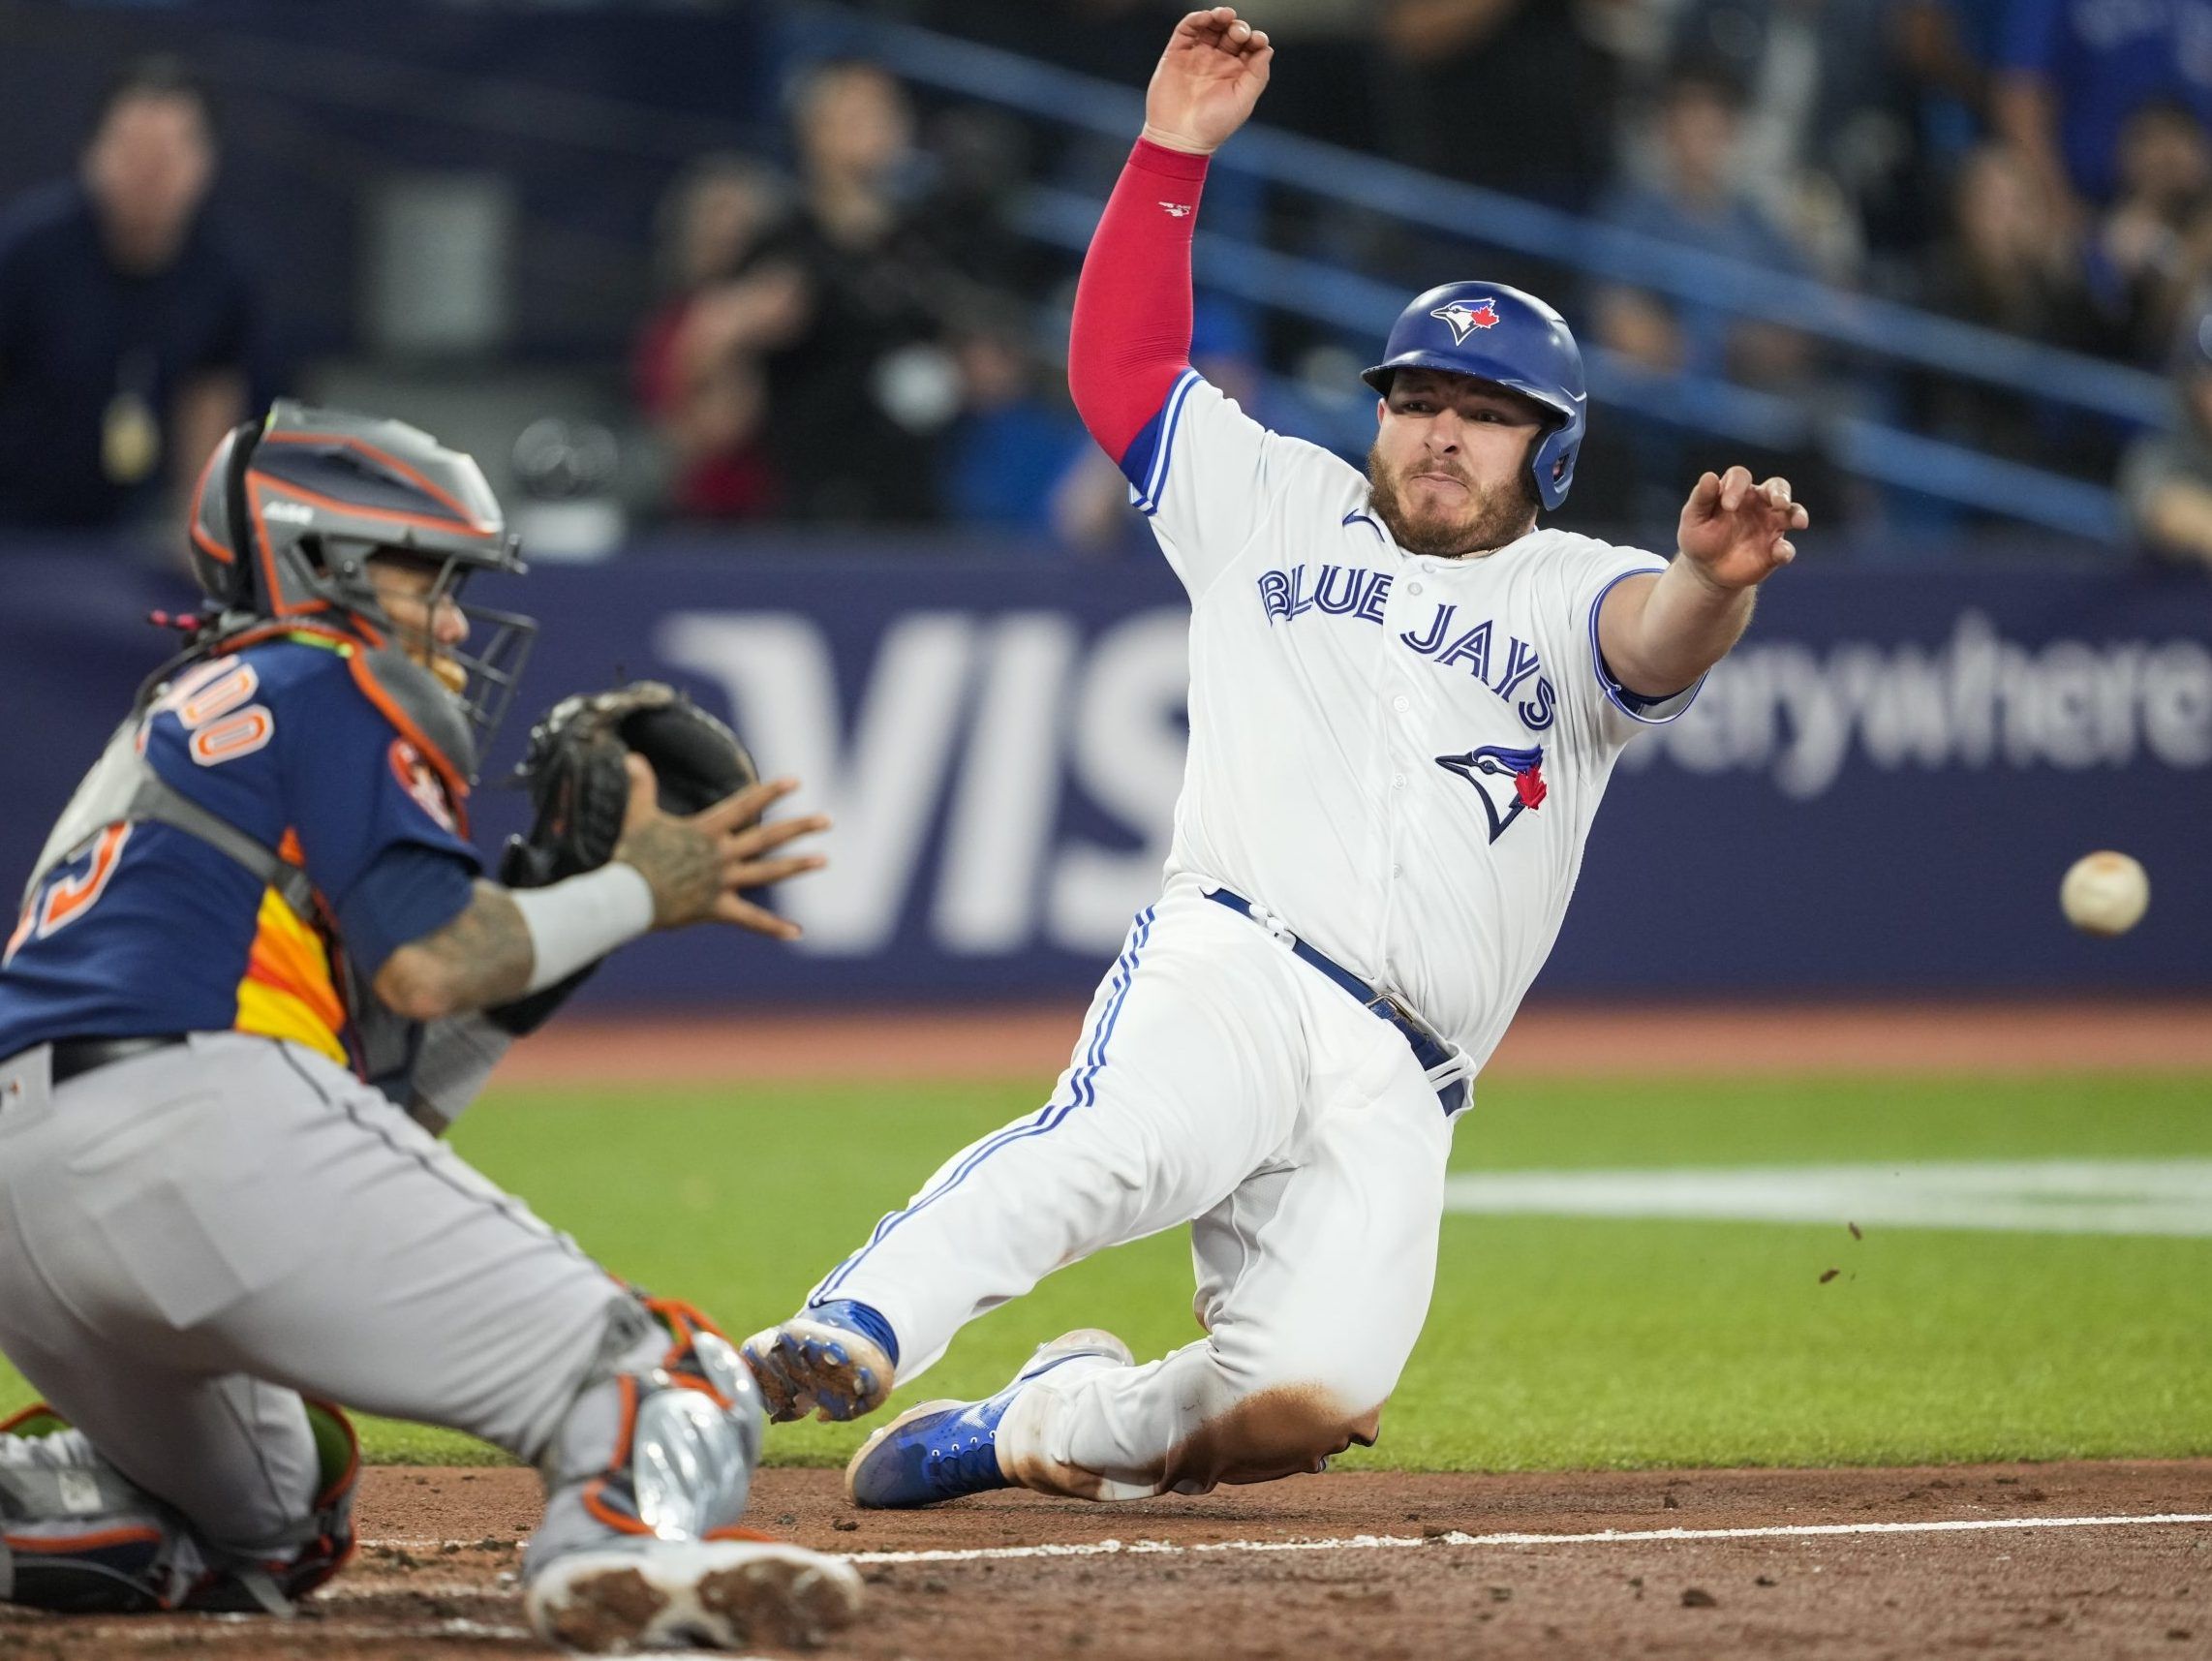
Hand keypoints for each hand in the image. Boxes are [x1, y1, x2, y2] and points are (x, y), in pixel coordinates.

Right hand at [612, 755, 828, 937]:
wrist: (623, 897)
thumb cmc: (629, 856)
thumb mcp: (636, 817)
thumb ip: (640, 786)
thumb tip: (630, 756)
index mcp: (706, 831)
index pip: (745, 805)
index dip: (771, 792)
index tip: (797, 781)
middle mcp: (721, 855)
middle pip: (768, 838)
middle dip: (800, 827)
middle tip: (829, 820)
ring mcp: (722, 882)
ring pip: (768, 873)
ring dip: (798, 866)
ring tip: (825, 860)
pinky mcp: (717, 909)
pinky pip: (751, 921)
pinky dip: (774, 928)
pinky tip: (797, 933)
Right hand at [1142, 7, 1272, 155]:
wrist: (1178, 138)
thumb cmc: (1213, 125)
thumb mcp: (1243, 102)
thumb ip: (1257, 75)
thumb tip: (1267, 48)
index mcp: (1236, 73)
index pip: (1250, 47)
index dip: (1255, 38)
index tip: (1257, 40)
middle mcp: (1217, 61)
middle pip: (1231, 33)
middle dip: (1238, 28)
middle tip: (1239, 33)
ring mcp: (1197, 56)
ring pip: (1210, 27)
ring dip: (1219, 17)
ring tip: (1225, 15)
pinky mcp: (1176, 54)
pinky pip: (1187, 29)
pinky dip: (1196, 19)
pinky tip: (1206, 18)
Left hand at [1675, 466, 1806, 591]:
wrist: (1705, 570)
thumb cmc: (1699, 538)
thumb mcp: (1694, 518)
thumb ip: (1702, 498)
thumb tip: (1709, 476)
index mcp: (1735, 491)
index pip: (1741, 477)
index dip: (1737, 486)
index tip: (1728, 507)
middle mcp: (1758, 504)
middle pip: (1777, 487)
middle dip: (1781, 493)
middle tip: (1779, 503)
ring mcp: (1770, 526)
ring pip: (1792, 513)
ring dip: (1797, 515)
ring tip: (1799, 522)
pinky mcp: (1774, 550)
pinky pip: (1785, 548)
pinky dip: (1785, 550)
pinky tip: (1779, 553)